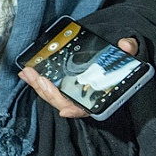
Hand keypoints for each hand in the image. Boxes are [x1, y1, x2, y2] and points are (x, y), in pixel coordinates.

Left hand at [19, 36, 138, 119]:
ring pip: (54, 96)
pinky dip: (38, 82)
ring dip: (38, 86)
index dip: (76, 110)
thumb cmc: (120, 58)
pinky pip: (49, 88)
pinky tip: (28, 74)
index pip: (89, 107)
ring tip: (27, 74)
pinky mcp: (64, 86)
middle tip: (37, 77)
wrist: (114, 54)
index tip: (66, 110)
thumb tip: (127, 45)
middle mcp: (86, 98)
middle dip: (49, 92)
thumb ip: (129, 49)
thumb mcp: (128, 52)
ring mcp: (73, 93)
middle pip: (64, 101)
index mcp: (102, 95)